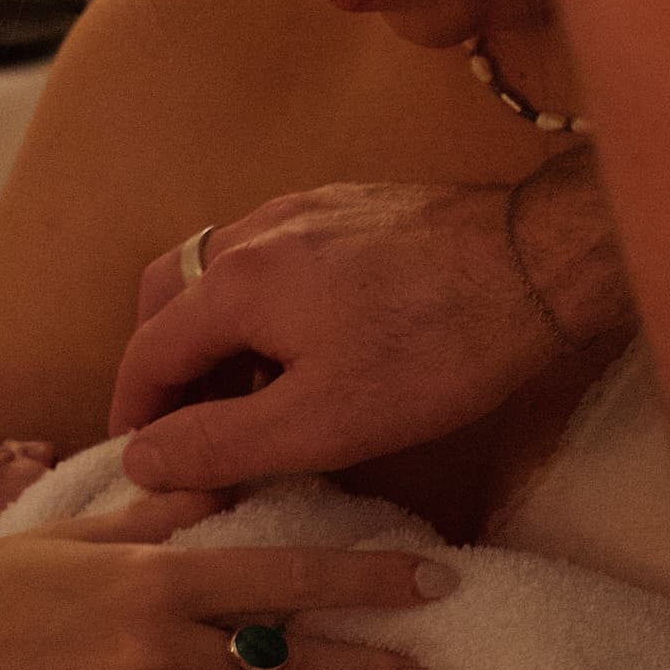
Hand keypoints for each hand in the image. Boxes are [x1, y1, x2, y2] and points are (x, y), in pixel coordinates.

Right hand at [110, 173, 623, 491]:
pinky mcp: (349, 206)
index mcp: (234, 282)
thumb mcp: (321, 423)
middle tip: (182, 425)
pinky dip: (260, 305)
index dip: (133, 416)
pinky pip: (273, 255)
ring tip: (248, 398)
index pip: (146, 352)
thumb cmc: (434, 351)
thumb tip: (142, 457)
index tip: (137, 463)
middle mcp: (256, 230)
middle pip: (169, 296)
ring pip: (222, 271)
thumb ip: (221, 443)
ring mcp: (304, 208)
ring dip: (214, 335)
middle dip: (163, 364)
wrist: (536, 263)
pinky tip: (306, 346)